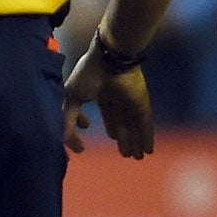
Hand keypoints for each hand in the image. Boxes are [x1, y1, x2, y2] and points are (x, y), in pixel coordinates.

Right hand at [62, 43, 155, 157]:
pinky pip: (145, 126)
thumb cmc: (89, 74)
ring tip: (137, 158)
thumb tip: (68, 141)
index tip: (93, 130)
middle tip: (126, 155)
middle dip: (123, 139)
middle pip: (122, 123)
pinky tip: (149, 150)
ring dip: (135, 143)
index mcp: (102, 93)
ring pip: (134, 127)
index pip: (106, 112)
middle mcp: (118, 99)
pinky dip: (147, 138)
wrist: (110, 59)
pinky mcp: (142, 106)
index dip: (104, 124)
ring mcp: (131, 102)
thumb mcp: (72, 99)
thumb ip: (69, 121)